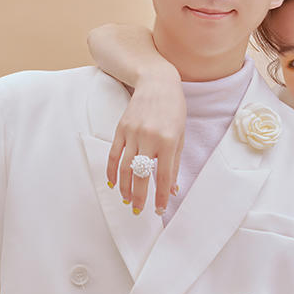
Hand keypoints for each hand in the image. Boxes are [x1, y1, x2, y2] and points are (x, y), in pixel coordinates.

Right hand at [88, 25, 186, 214]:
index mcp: (167, 142)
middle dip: (139, 197)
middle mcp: (148, 138)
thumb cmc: (173, 110)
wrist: (157, 82)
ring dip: (125, 188)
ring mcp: (132, 134)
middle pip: (141, 175)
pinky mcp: (120, 129)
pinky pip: (114, 155)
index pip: (164, 177)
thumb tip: (174, 189)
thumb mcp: (180, 136)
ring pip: (125, 168)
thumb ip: (175, 163)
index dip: (161, 196)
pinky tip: (114, 183)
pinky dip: (113, 171)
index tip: (159, 210)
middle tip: (138, 211)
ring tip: (127, 201)